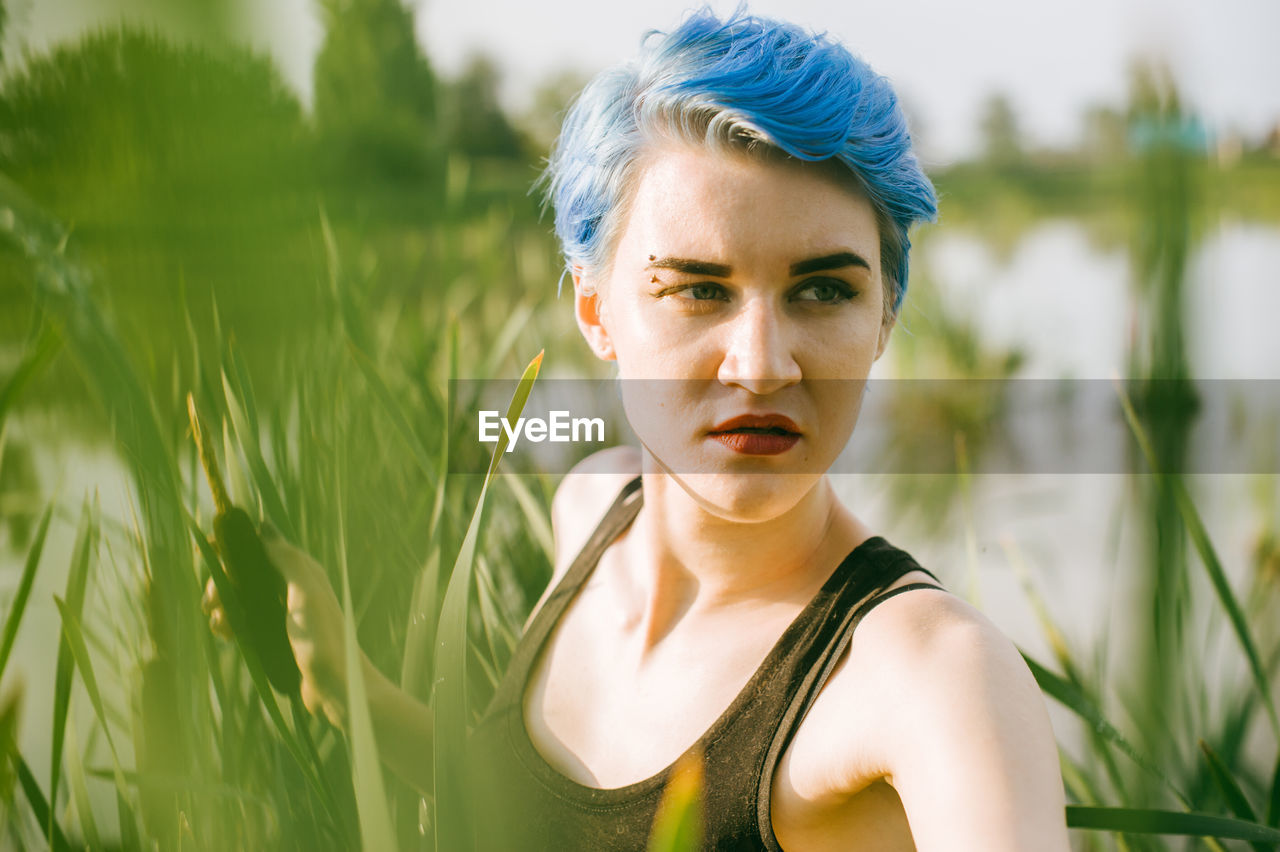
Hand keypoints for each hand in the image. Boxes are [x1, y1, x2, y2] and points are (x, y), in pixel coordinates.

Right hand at [202, 526, 351, 728]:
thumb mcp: (306, 592)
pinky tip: (225, 634)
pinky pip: (245, 623)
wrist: (335, 686)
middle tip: (210, 602)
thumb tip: (264, 526)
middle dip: (223, 584)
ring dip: (224, 607)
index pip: (260, 547)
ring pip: (241, 599)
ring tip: (220, 624)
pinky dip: (231, 625)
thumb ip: (287, 560)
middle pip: (245, 574)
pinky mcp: (275, 637)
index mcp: (302, 571)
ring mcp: (282, 613)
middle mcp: (292, 588)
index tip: (206, 551)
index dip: (233, 547)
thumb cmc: (323, 637)